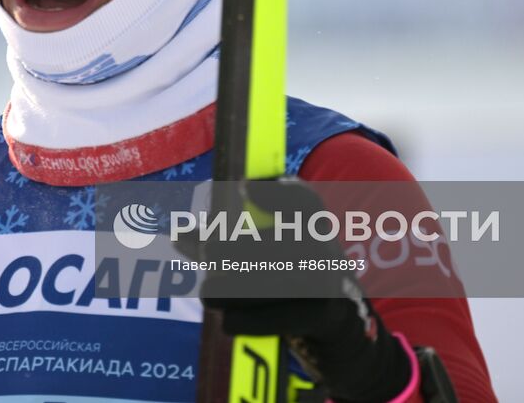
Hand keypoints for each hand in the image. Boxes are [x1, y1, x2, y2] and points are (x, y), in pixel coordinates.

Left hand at [191, 178, 414, 402]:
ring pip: (281, 280)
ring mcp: (332, 284)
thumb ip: (223, 246)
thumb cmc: (293, 289)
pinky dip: (252, 320)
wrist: (345, 337)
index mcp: (312, 226)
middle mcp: (327, 249)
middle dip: (239, 247)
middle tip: (208, 254)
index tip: (242, 187)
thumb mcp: (264, 262)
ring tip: (207, 294)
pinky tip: (228, 322)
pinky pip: (288, 317)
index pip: (303, 199)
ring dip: (238, 287)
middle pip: (282, 241)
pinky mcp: (331, 319)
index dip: (275, 190)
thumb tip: (179, 234)